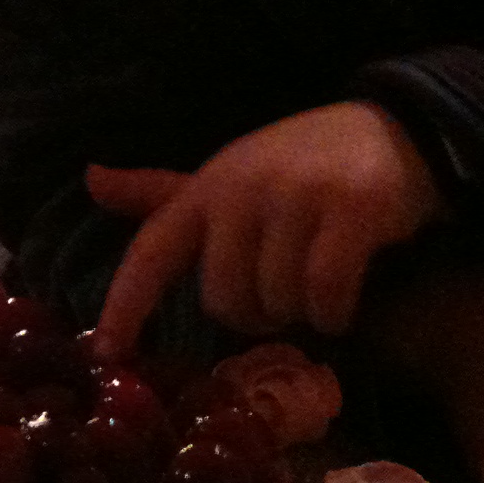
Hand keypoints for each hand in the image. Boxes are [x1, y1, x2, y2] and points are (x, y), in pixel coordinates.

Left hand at [90, 101, 442, 355]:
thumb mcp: (227, 176)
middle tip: (278, 296)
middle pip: (223, 298)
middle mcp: (242, 188)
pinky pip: (326, 294)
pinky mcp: (352, 209)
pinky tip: (341, 303)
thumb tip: (91, 180)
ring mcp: (297, 196)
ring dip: (299, 313)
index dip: (124, 303)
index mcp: (205, 187)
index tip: (106, 353)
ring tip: (314, 283)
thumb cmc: (297, 164)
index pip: (150, 250)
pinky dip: (334, 314)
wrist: (392, 129)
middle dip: (252, 314)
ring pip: (277, 300)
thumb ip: (162, 192)